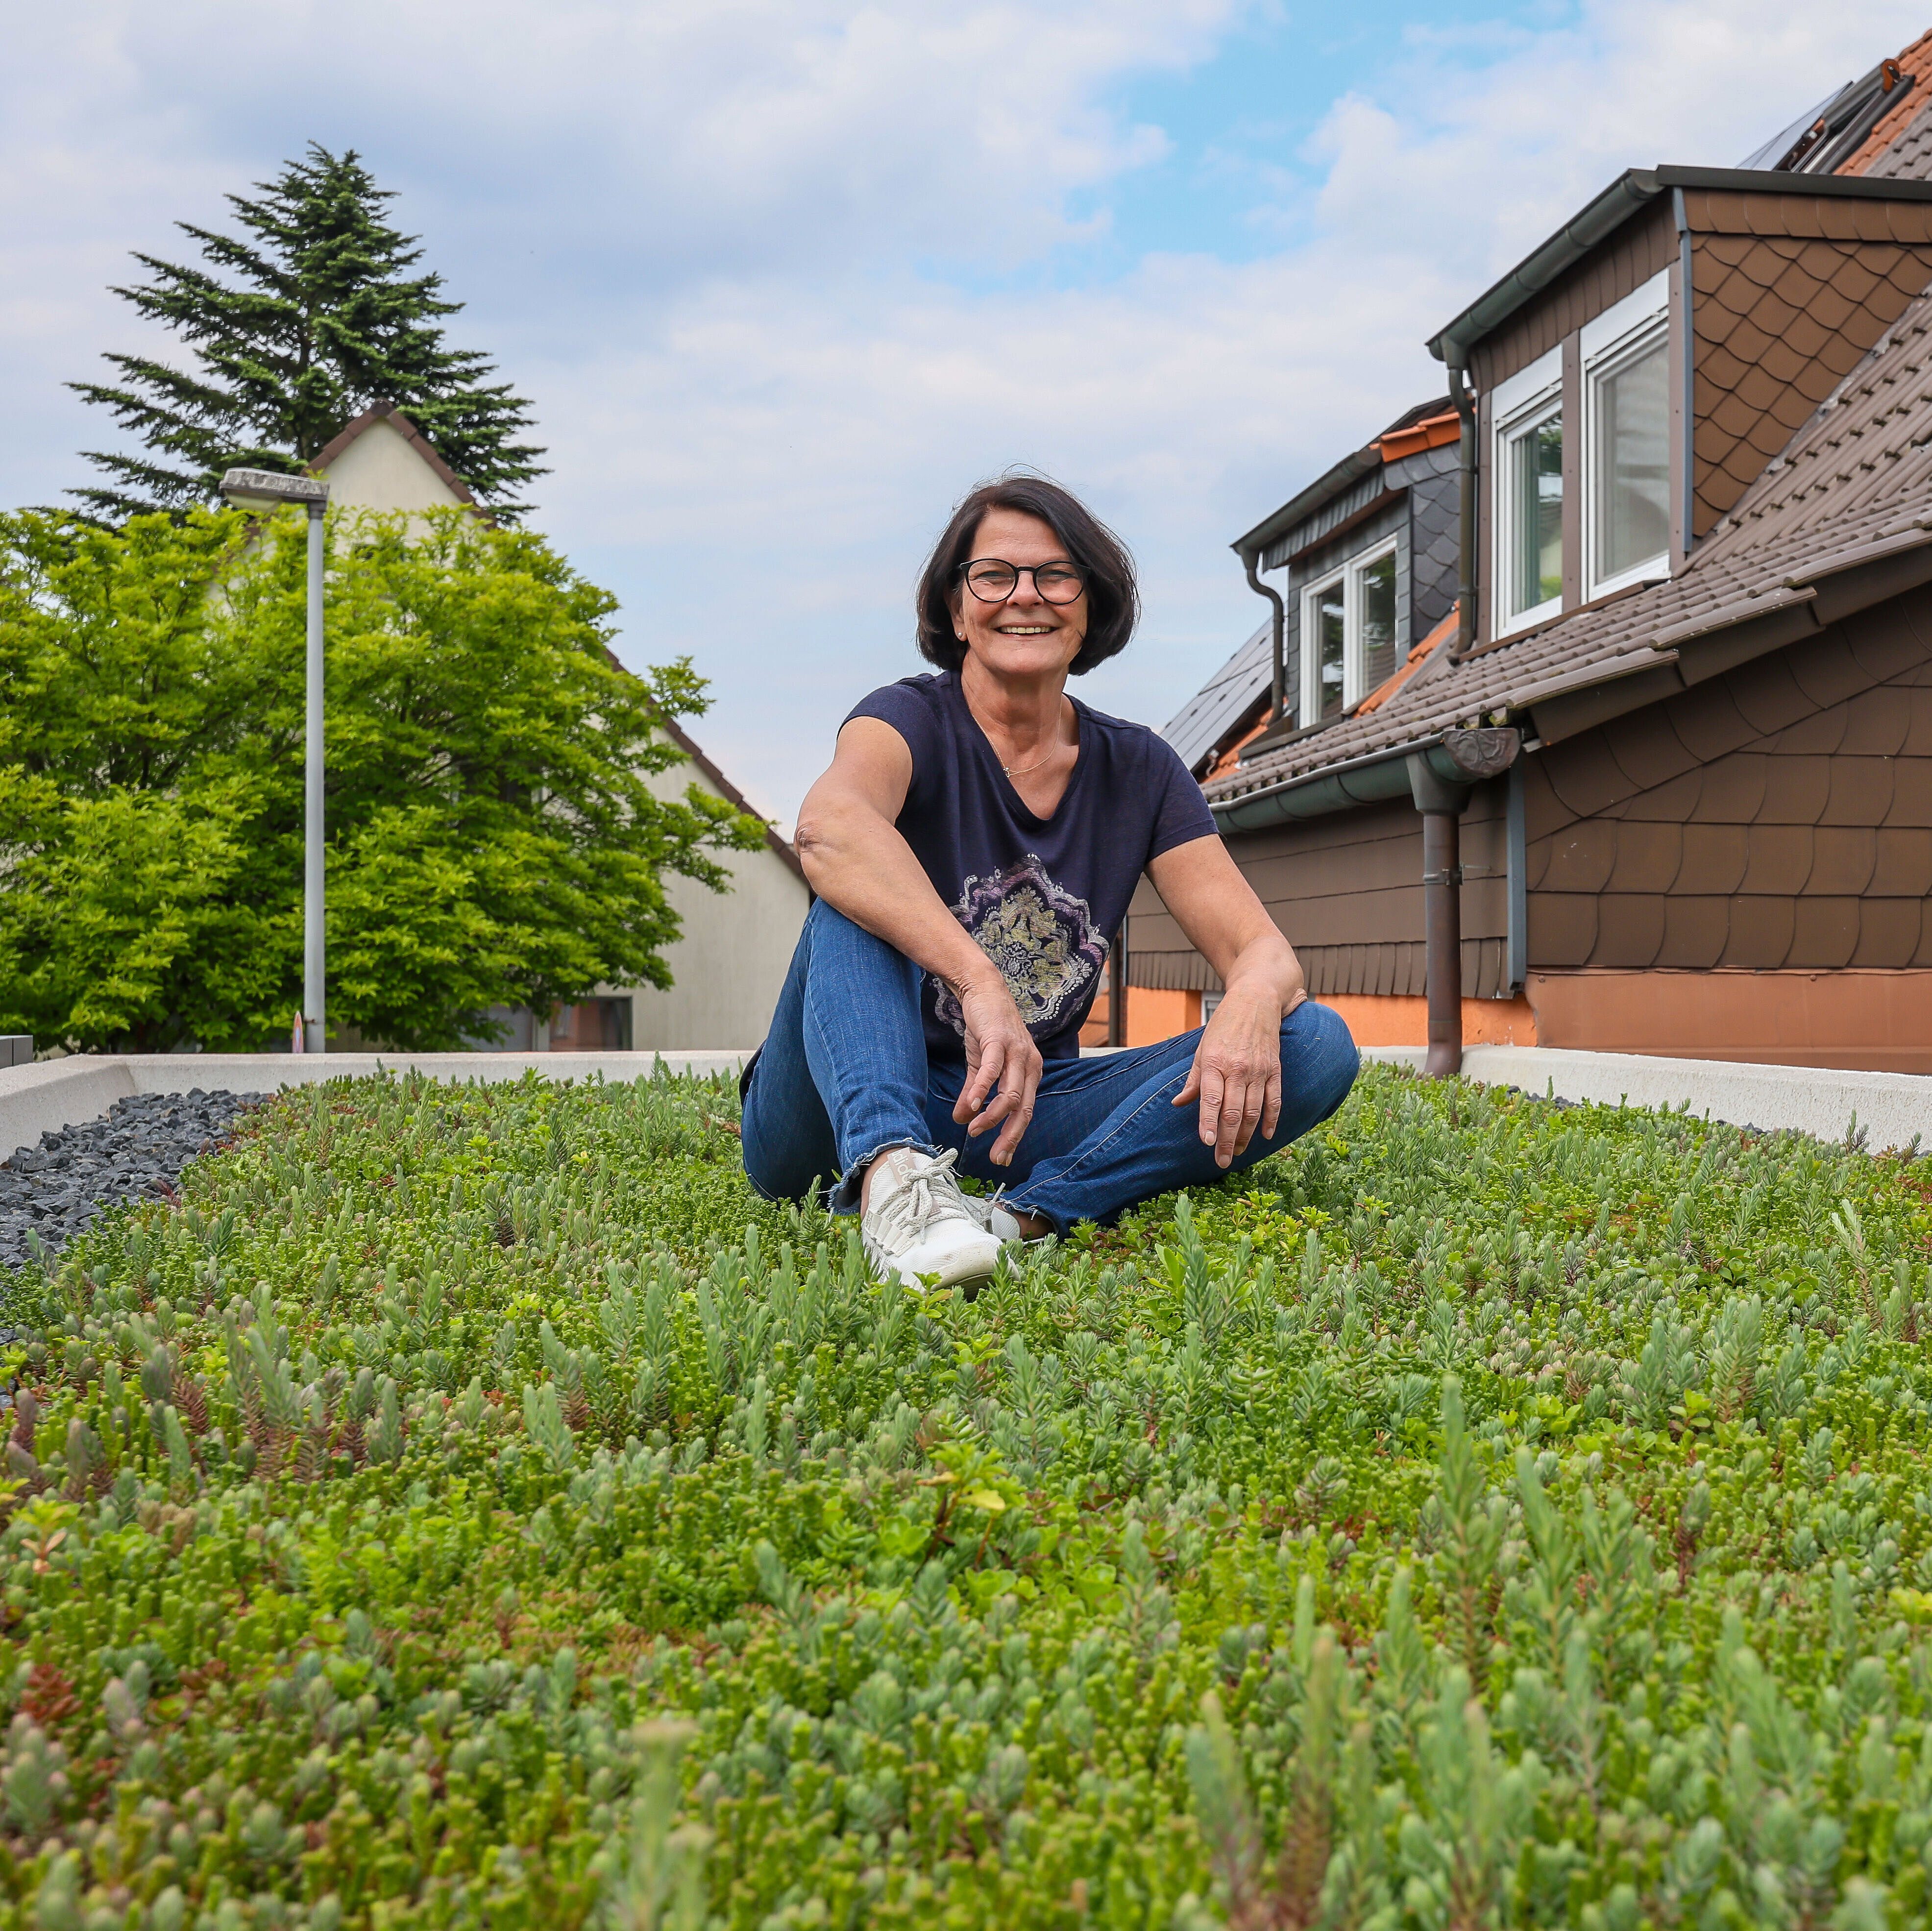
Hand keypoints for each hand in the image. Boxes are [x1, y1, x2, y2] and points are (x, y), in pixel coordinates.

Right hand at [952, 977, 1041, 1166]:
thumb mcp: (980, 1064)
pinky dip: (982, 1090)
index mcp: (1030, 1073)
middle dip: (1010, 1136)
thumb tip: (961, 1119)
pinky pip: (992, 1070)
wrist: (983, 990)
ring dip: (993, 1116)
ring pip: (1011, 1094)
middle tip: (996, 1157)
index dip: (1014, 1136)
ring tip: (974, 1130)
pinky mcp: (999, 1040)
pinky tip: (971, 1106)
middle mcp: (1029, 1065)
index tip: (1001, 1158)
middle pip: (1024, 1109)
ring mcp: (1017, 1052)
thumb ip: (973, 1093)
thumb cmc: (986, 1028)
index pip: (1027, 1112)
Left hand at [1173, 983, 1298, 1167]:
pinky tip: (1265, 1136)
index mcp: (1215, 1063)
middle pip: (1234, 1112)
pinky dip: (1271, 1120)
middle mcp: (1237, 1068)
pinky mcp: (1274, 1070)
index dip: (1209, 1122)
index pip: (1211, 1099)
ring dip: (1246, 1136)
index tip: (1207, 1143)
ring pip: (1254, 1111)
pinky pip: (1274, 1100)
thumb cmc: (1223, 1026)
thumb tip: (1178, 1104)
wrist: (1256, 1000)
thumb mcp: (1202, 1048)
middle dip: (1228, 1140)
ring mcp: (1258, 1070)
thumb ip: (1193, 1080)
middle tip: (1222, 1161)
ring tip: (1238, 1153)